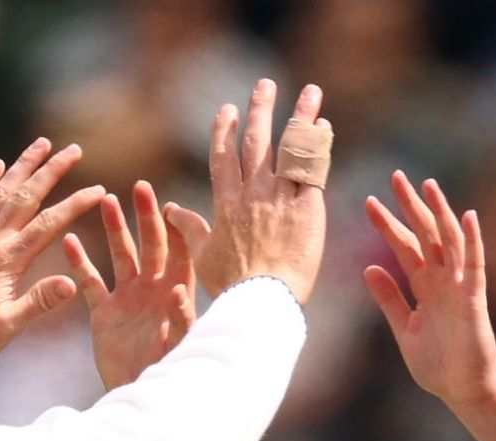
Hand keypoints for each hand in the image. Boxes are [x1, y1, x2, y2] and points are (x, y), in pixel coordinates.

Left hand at [0, 138, 104, 369]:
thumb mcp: (8, 327)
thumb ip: (39, 302)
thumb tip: (72, 282)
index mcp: (6, 260)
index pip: (48, 223)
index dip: (74, 204)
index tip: (98, 190)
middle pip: (25, 196)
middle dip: (51, 170)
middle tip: (73, 149)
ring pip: (0, 191)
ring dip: (22, 165)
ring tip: (41, 144)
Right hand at [61, 180, 203, 389]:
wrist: (139, 397)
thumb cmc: (166, 373)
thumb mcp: (176, 346)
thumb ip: (180, 319)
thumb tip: (179, 291)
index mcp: (176, 293)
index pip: (180, 254)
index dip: (177, 230)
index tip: (170, 207)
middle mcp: (153, 290)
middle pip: (151, 245)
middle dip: (146, 216)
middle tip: (142, 188)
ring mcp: (127, 298)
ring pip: (121, 255)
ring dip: (114, 229)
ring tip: (106, 200)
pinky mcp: (104, 313)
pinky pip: (91, 282)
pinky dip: (80, 263)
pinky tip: (69, 240)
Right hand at [185, 79, 329, 302]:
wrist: (263, 299)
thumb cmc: (232, 285)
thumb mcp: (204, 256)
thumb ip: (190, 229)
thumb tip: (171, 210)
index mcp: (226, 202)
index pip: (223, 155)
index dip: (225, 130)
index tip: (228, 109)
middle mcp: (252, 192)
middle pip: (257, 141)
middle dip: (260, 109)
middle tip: (266, 85)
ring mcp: (280, 197)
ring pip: (290, 147)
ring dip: (300, 115)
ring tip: (311, 91)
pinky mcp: (308, 207)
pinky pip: (314, 169)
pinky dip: (319, 145)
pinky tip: (324, 126)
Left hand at [362, 171, 495, 407]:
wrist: (462, 392)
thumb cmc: (438, 366)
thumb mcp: (404, 329)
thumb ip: (389, 299)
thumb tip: (368, 268)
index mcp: (424, 287)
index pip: (404, 247)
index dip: (387, 224)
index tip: (369, 201)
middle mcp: (442, 281)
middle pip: (425, 235)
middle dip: (410, 206)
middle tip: (395, 176)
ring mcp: (459, 287)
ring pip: (449, 241)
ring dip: (439, 212)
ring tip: (427, 185)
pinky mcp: (474, 299)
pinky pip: (474, 265)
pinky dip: (471, 241)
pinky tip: (467, 216)